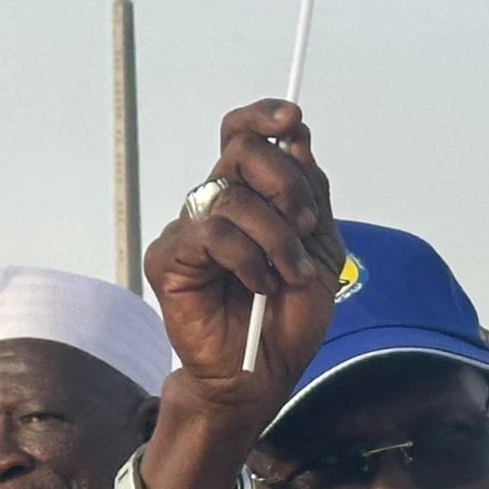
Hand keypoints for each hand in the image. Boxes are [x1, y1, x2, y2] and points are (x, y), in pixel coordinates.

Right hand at [145, 100, 343, 427]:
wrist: (264, 372)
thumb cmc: (287, 316)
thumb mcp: (320, 250)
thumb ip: (311, 195)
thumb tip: (296, 136)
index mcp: (250, 195)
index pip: (244, 134)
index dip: (264, 116)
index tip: (293, 119)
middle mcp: (216, 204)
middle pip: (242, 151)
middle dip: (286, 182)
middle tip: (305, 225)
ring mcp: (189, 229)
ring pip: (234, 198)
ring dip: (277, 237)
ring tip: (290, 274)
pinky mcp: (168, 258)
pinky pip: (212, 235)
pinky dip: (247, 258)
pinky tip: (261, 285)